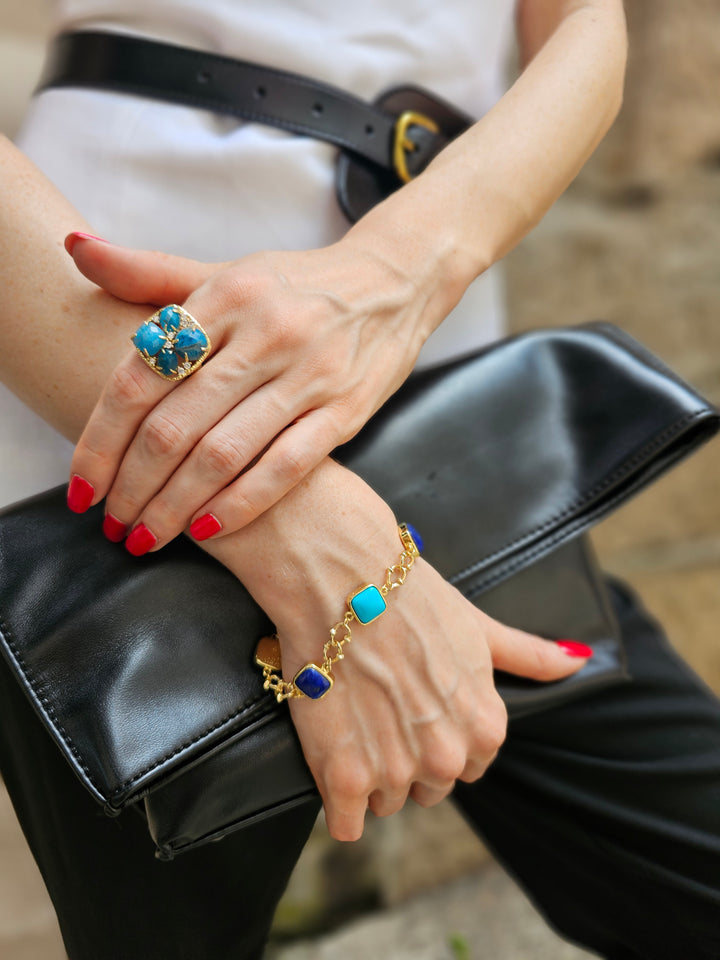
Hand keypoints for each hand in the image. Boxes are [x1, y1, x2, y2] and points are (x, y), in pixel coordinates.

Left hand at [66, 232, 440, 549]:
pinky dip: (241, 504)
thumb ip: (150, 273)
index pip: (142, 375)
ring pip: (224, 453)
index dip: (102, 438)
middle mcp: (264, 332)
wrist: (395, 284)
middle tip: (111, 522)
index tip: (83, 484)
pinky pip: (284, 467)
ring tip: (147, 536)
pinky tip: (207, 530)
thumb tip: (77, 248)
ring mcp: (309, 374)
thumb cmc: (297, 286)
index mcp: (225, 295)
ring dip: (176, 505)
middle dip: (133, 484)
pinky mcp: (345, 410)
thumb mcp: (228, 272)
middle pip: (176, 424)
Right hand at [204, 459, 591, 840]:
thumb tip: (578, 660)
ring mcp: (395, 771)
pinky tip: (330, 755)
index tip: (414, 707)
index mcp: (485, 728)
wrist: (342, 581)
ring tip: (352, 717)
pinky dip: (336, 799)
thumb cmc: (411, 598)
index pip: (468, 767)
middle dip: (404, 757)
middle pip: (426, 788)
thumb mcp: (479, 627)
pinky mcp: (345, 777)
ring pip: (384, 801)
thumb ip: (529, 654)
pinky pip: (345, 822)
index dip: (437, 736)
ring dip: (366, 774)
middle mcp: (447, 757)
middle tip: (379, 708)